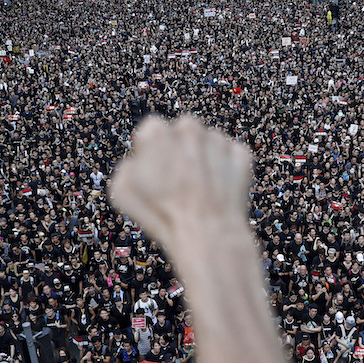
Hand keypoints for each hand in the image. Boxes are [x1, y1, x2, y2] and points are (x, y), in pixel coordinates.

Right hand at [111, 116, 252, 251]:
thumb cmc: (162, 215)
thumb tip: (137, 161)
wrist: (207, 234)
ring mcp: (217, 140)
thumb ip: (127, 166)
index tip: (154, 171)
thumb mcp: (122, 191)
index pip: (152, 131)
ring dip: (204, 159)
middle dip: (180, 150)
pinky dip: (226, 169)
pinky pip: (231, 156)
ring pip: (208, 143)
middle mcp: (189, 128)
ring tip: (199, 190)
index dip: (151, 152)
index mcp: (157, 132)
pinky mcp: (241, 154)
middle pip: (182, 133)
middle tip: (179, 180)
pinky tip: (218, 190)